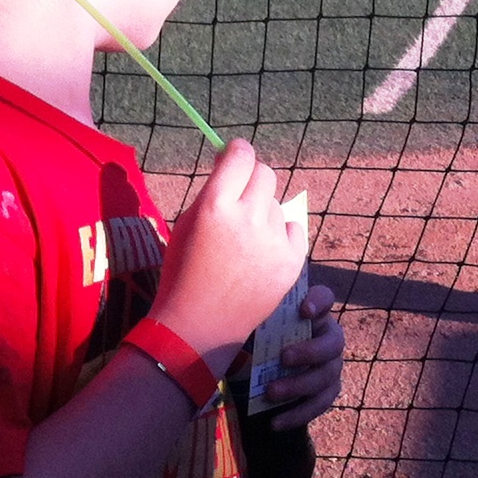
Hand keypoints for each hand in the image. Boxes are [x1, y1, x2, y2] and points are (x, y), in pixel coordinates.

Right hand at [153, 140, 309, 365]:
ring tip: (243, 242)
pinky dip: (280, 235)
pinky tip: (261, 253)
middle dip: (251, 180)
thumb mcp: (187, 223)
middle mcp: (248, 218)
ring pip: (277, 205)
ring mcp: (274, 241)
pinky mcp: (293, 261)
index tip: (234, 156)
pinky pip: (294, 229)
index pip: (241, 155)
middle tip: (240, 198)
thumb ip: (212, 191)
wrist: (199, 325)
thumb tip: (231, 158)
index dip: (237, 152)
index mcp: (216, 206)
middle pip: (265, 174)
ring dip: (263, 213)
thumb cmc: (184, 271)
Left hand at [260, 284, 344, 430]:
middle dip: (310, 351)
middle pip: (333, 342)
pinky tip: (275, 422)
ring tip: (271, 393)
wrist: (255, 374)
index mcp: (312, 313)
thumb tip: (229, 318)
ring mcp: (331, 365)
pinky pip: (320, 404)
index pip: (325, 298)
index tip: (303, 310)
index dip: (319, 301)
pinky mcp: (328, 390)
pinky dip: (298, 414)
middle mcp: (328, 336)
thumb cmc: (253, 340)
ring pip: (328, 376)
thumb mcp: (249, 327)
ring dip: (299, 386)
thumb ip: (250, 320)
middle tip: (283, 358)